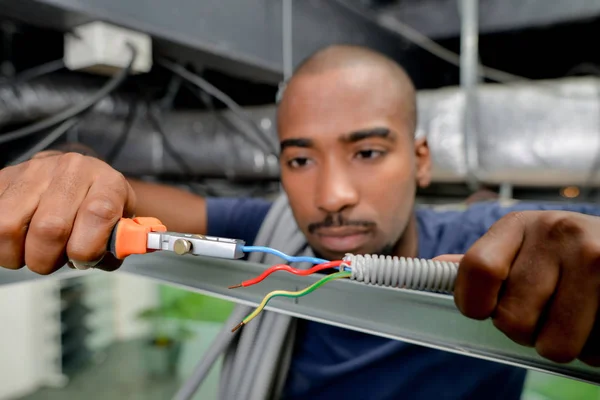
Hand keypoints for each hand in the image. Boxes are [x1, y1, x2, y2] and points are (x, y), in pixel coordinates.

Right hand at [0, 151, 135, 273]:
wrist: (77, 179)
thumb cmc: (97, 212)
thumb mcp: (118, 228)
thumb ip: (113, 248)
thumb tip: (97, 260)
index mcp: (108, 182)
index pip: (98, 213)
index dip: (87, 248)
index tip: (83, 259)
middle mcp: (72, 170)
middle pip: (49, 228)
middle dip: (48, 259)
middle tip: (53, 259)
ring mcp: (34, 171)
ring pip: (7, 227)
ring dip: (16, 253)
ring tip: (32, 249)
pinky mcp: (4, 177)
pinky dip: (0, 244)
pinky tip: (17, 239)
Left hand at [436, 211, 599, 365]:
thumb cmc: (562, 252)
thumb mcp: (520, 245)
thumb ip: (484, 264)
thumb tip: (433, 269)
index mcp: (518, 224)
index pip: (478, 269)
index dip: (473, 303)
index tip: (483, 312)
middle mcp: (555, 232)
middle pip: (513, 319)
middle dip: (523, 330)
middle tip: (540, 314)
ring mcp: (595, 256)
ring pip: (556, 344)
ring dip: (562, 344)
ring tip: (572, 319)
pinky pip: (596, 349)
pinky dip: (593, 349)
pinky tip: (595, 321)